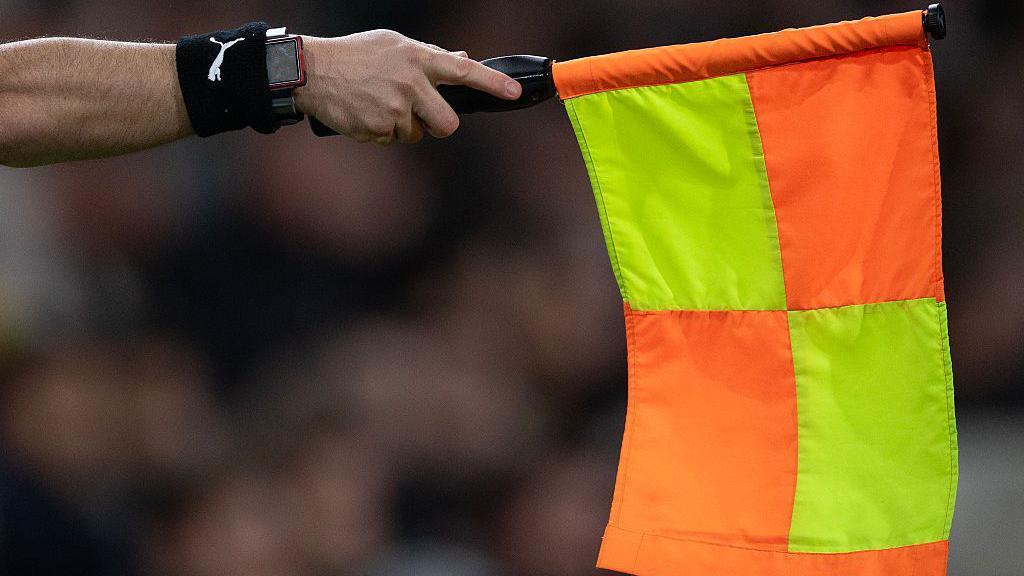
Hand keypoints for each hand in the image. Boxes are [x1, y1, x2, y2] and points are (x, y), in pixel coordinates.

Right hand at [293, 30, 521, 144]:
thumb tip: (462, 59)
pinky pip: (392, 140)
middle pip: (447, 123)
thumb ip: (429, 55)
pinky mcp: (378, 128)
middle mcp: (411, 83)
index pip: (463, 71)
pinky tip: (365, 113)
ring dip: (403, 126)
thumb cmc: (355, 55)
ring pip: (417, 134)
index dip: (492, 83)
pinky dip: (381, 132)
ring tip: (378, 104)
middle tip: (421, 116)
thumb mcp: (393, 44)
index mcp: (417, 58)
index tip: (513, 92)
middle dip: (437, 125)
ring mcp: (395, 108)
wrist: (312, 71)